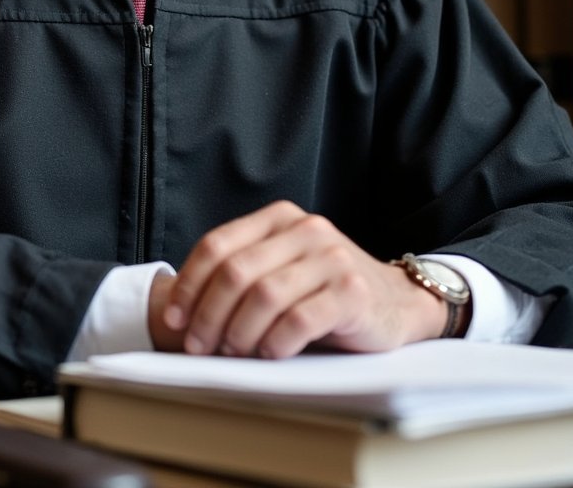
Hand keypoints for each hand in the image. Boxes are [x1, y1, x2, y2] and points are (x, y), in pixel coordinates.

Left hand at [149, 201, 450, 357]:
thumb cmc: (325, 291)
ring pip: (265, 295)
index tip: (175, 318)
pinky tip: (269, 355)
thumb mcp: (283, 268)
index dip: (190, 283)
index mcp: (279, 218)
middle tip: (199, 346)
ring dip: (239, 332)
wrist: (396, 302)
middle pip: (236, 271)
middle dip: (208, 314)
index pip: (217, 244)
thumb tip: (182, 311)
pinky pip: (300, 319)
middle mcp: (306, 230)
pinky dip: (275, 342)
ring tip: (233, 353)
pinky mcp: (353, 291)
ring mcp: (332, 258)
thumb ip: (244, 274)